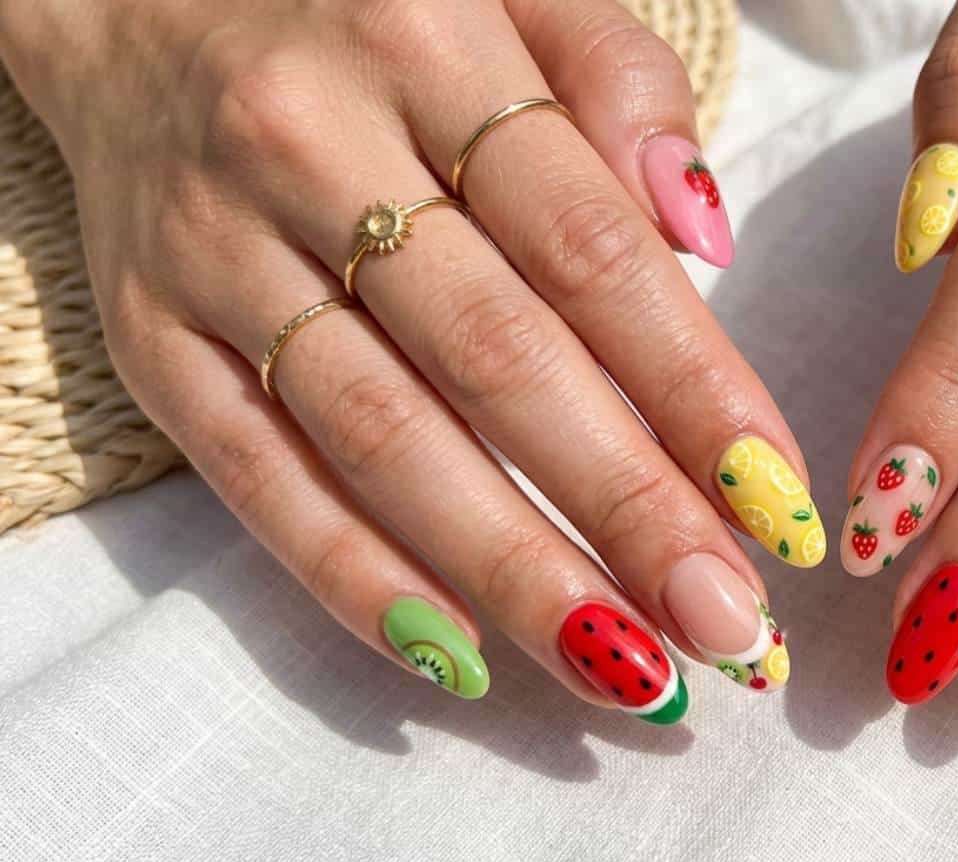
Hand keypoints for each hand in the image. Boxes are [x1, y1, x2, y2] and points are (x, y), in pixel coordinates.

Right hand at [0, 0, 816, 716]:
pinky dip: (354, 580)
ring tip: (627, 671)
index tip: (779, 507)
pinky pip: (255, 478)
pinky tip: (461, 661)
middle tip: (729, 628)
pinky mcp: (150, 336)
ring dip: (514, 573)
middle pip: (500, 363)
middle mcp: (315, 149)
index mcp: (431, 50)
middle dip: (627, 512)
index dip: (694, 391)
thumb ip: (619, 83)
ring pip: (383, 441)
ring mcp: (220, 253)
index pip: (592, 251)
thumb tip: (702, 232)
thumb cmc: (371, 9)